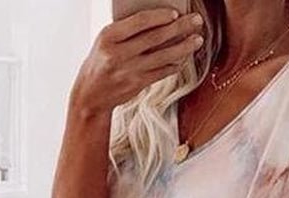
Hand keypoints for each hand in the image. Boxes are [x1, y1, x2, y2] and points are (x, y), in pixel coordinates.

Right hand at [72, 8, 203, 114]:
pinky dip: (174, 65)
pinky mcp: (138, 84)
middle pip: (156, 37)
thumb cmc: (100, 62)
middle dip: (180, 28)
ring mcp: (130, 70)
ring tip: (197, 40)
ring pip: (163, 56)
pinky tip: (184, 58)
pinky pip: (161, 72)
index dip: (160, 16)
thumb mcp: (106, 41)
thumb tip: (157, 21)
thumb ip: (127, 31)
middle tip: (196, 21)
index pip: (140, 22)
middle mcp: (120, 53)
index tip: (175, 13)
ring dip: (183, 48)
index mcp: (110, 36)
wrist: (91, 94)